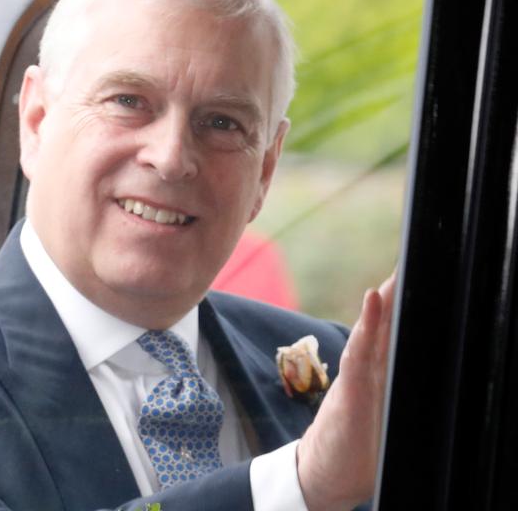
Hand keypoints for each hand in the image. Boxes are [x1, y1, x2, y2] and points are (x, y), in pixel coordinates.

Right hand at [296, 273, 395, 510]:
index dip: (400, 310)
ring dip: (384, 302)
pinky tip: (372, 300)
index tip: (411, 279)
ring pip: (373, 333)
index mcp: (376, 379)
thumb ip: (390, 398)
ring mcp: (357, 381)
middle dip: (395, 297)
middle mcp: (366, 373)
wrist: (323, 479)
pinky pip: (360, 353)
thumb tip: (416, 383)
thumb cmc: (355, 453)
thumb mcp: (382, 422)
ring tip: (393, 273)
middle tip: (410, 262)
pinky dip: (368, 326)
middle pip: (384, 328)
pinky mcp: (351, 393)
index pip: (392, 337)